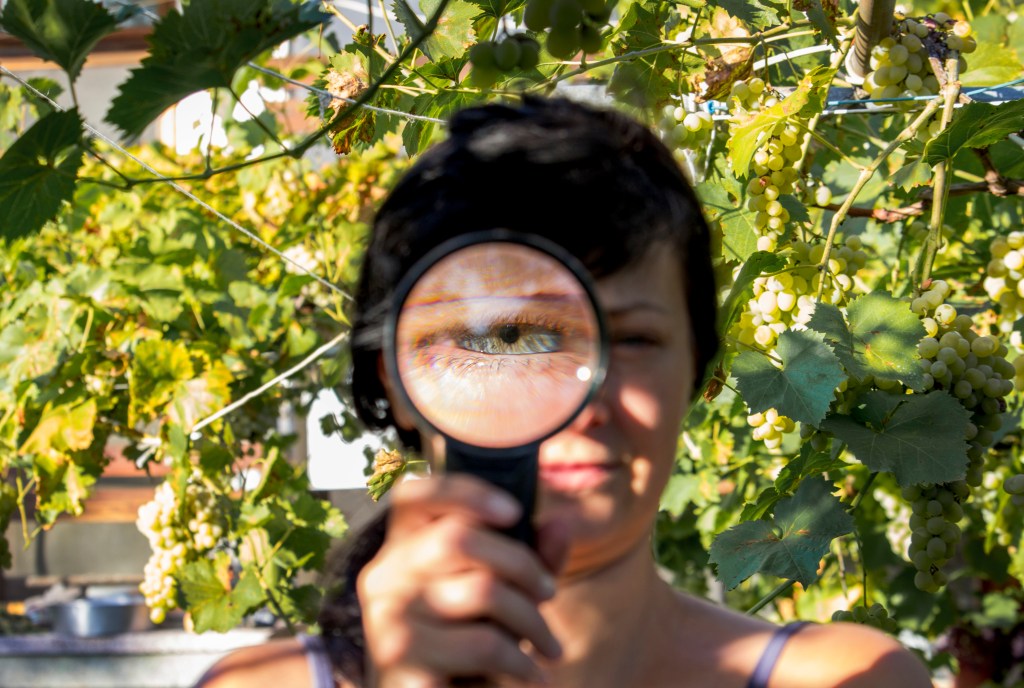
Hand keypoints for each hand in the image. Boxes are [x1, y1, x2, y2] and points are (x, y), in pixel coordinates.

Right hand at [358, 474, 567, 686]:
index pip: (413, 495)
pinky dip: (522, 662)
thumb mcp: (499, 600)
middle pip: (459, 537)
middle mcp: (383, 578)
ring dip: (532, 621)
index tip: (514, 511)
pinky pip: (483, 644)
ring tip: (550, 646)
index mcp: (399, 551)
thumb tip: (561, 522)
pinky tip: (533, 676)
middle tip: (549, 593)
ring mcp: (387, 621)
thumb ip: (528, 560)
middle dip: (521, 563)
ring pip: (481, 590)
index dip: (464, 491)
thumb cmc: (465, 651)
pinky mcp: (401, 664)